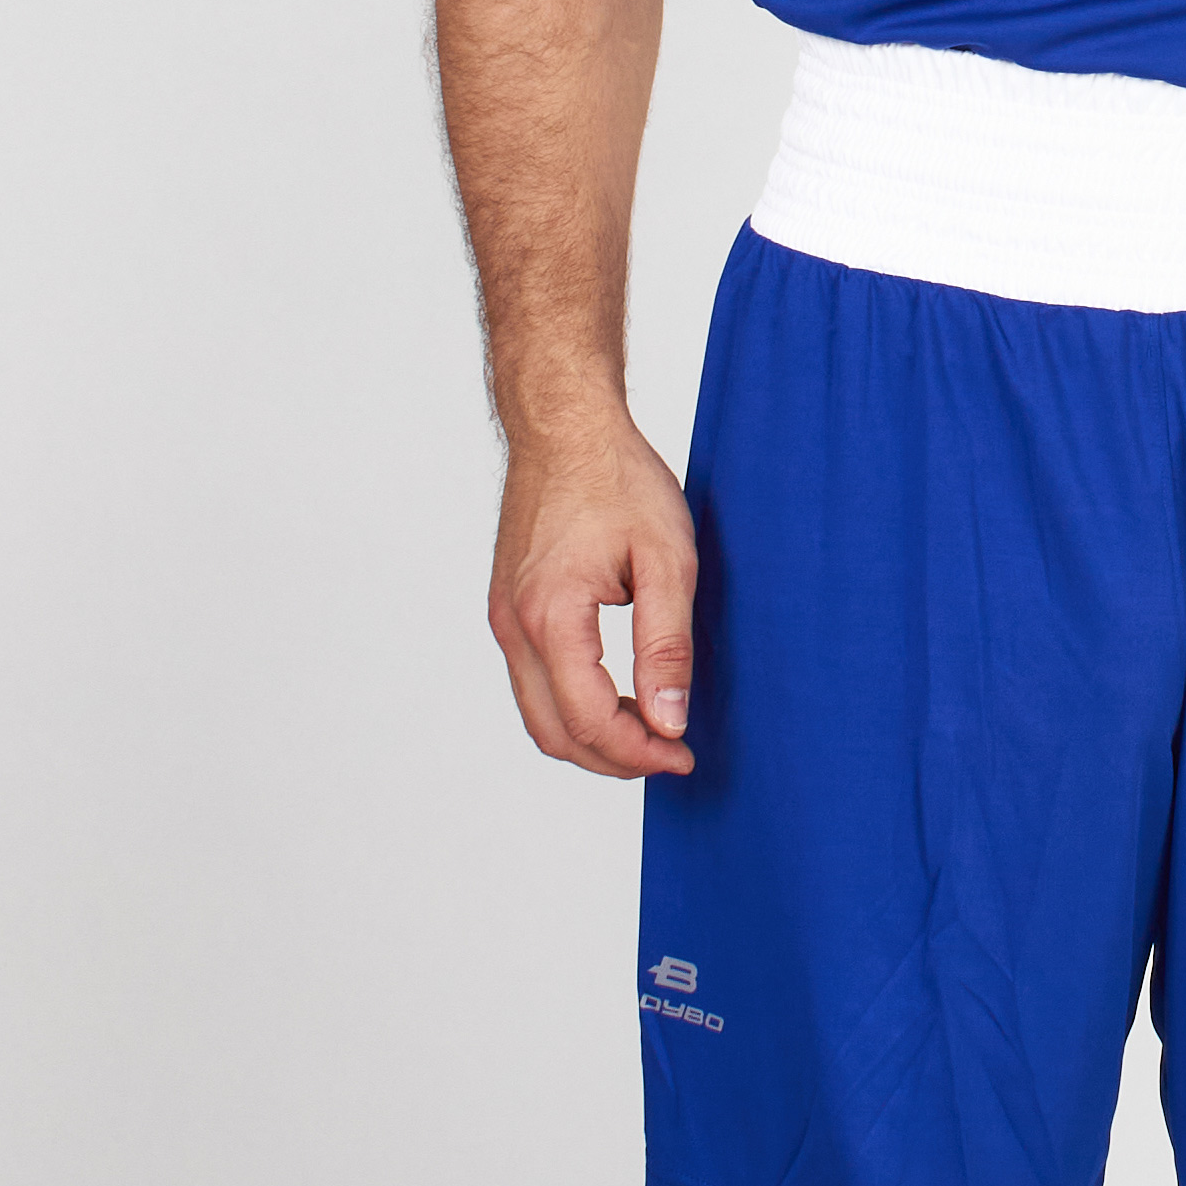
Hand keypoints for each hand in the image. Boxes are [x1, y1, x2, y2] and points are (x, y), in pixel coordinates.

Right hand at [488, 414, 699, 778]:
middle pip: (553, 733)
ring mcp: (502, 618)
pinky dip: (572, 704)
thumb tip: (668, 721)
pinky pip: (532, 681)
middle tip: (671, 753)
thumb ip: (666, 645)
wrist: (565, 425)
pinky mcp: (506, 608)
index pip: (588, 721)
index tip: (684, 754)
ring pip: (538, 713)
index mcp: (550, 617)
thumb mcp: (666, 559)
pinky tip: (619, 694)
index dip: (638, 753)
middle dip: (613, 759)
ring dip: (591, 736)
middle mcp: (512, 626)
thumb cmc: (617, 478)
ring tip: (650, 729)